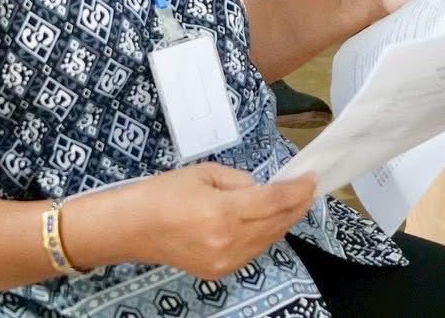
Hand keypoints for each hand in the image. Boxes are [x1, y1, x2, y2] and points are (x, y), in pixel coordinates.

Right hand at [135, 164, 316, 278]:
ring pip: (268, 240)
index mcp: (224, 212)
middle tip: (308, 189)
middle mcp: (229, 241)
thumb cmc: (165, 192)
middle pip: (277, 223)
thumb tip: (263, 190)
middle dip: (296, 205)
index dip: (297, 190)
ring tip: (293, 203)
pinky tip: (268, 221)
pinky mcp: (219, 272)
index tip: (311, 178)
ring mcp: (225, 261)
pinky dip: (265, 235)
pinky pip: (253, 252)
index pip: (275, 201)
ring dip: (283, 221)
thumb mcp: (206, 173)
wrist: (133, 228)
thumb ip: (241, 182)